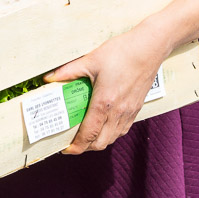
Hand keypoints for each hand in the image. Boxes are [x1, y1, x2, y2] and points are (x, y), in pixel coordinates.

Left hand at [43, 20, 169, 153]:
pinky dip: (111, 133)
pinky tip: (104, 124)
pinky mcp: (137, 108)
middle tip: (73, 141)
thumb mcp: (91, 60)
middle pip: (101, 143)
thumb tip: (49, 78)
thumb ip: (68, 71)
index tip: (66, 149)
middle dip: (85, 147)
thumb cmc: (121, 52)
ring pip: (113, 138)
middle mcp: (118, 112)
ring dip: (99, 141)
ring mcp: (129, 112)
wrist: (149, 48)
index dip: (76, 146)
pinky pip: (123, 130)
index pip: (89, 134)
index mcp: (104, 102)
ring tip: (87, 133)